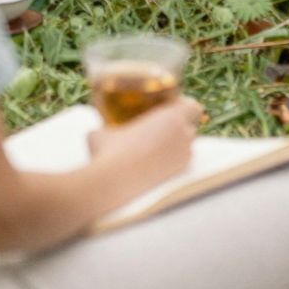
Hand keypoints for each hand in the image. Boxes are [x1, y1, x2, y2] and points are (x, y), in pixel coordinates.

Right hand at [87, 94, 201, 183]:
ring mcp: (183, 157)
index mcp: (171, 117)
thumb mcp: (103, 133)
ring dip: (176, 146)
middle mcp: (183, 136)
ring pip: (187, 147)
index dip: (185, 107)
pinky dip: (171, 163)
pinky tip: (152, 166)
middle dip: (180, 128)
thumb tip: (95, 131)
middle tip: (161, 131)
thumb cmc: (109, 151)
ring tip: (154, 151)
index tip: (171, 110)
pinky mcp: (178, 176)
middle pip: (191, 127)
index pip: (194, 107)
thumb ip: (106, 128)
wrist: (113, 181)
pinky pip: (180, 164)